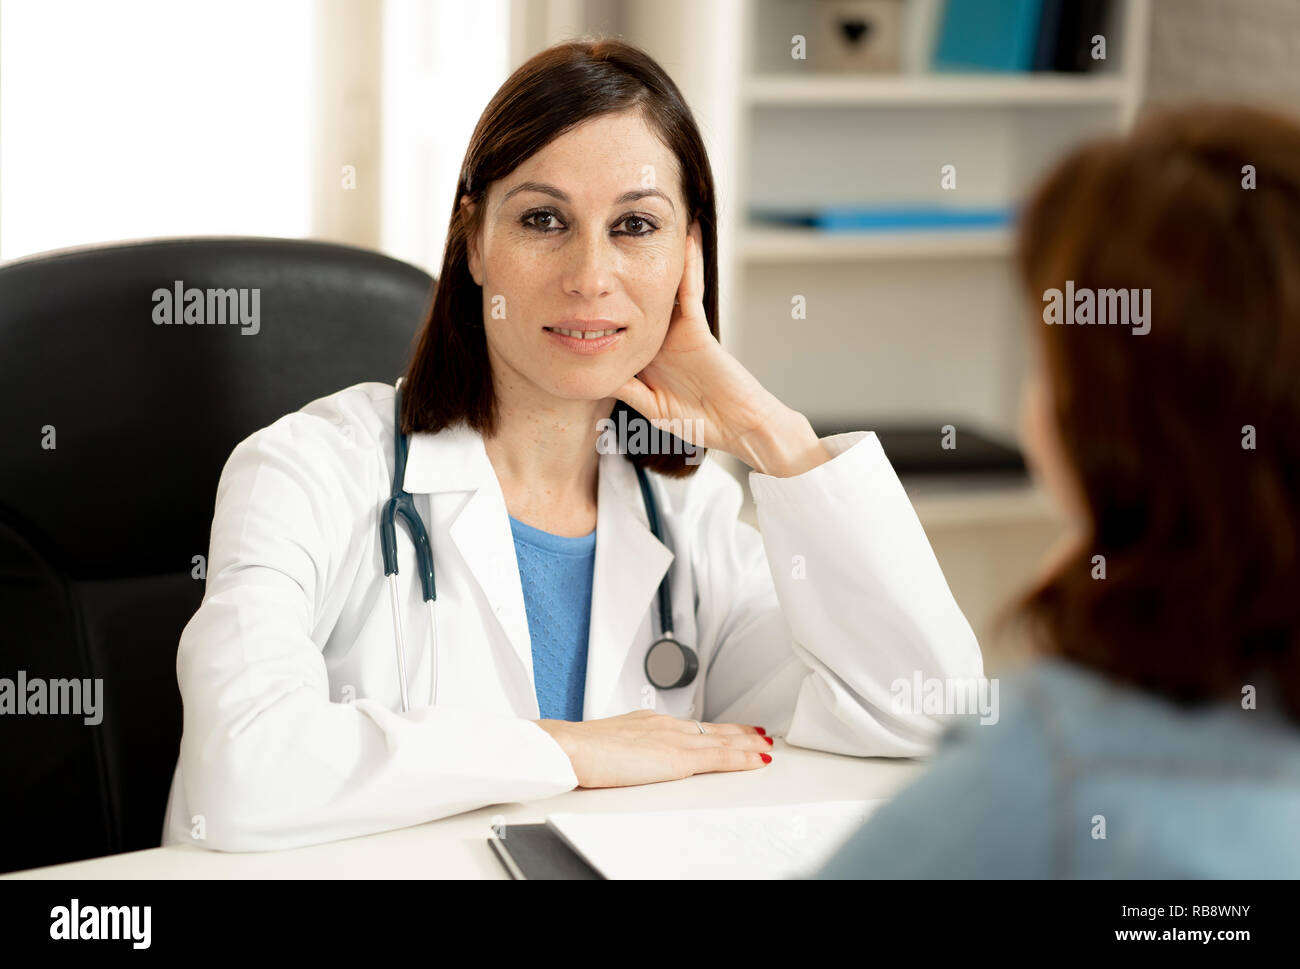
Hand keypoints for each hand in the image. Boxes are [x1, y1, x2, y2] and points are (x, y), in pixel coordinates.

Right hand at [533, 709, 772, 787]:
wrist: (571, 749)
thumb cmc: (579, 752)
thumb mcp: (608, 746)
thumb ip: (625, 750)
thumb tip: (628, 759)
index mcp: (648, 723)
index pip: (691, 726)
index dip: (715, 730)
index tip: (731, 730)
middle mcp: (665, 726)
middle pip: (712, 730)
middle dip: (739, 733)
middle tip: (761, 734)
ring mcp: (674, 740)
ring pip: (723, 740)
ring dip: (748, 743)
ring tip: (767, 745)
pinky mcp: (678, 758)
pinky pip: (720, 757)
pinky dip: (743, 758)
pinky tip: (758, 760)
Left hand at [614, 220, 832, 476]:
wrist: (739, 427)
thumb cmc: (701, 423)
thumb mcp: (652, 408)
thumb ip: (628, 389)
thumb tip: (595, 374)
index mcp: (646, 356)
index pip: (618, 326)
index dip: (599, 308)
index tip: (576, 288)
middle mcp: (659, 337)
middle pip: (635, 298)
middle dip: (623, 271)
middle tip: (603, 235)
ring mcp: (678, 330)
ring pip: (661, 287)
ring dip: (656, 256)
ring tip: (642, 221)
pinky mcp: (697, 328)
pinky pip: (689, 291)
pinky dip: (688, 265)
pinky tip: (684, 238)